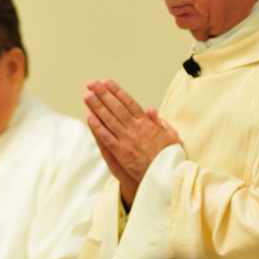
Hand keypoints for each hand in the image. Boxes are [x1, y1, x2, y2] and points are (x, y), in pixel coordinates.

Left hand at [84, 79, 179, 204]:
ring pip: (109, 120)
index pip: (130, 103)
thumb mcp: (171, 136)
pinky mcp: (121, 153)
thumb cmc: (169, 157)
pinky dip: (97, 127)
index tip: (106, 82)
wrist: (166, 176)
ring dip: (97, 107)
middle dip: (103, 94)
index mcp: (147, 124)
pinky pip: (106, 137)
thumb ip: (160, 122)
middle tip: (91, 83)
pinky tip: (89, 117)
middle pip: (116, 108)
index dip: (117, 91)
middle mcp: (136, 129)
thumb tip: (151, 109)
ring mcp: (127, 140)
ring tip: (87, 95)